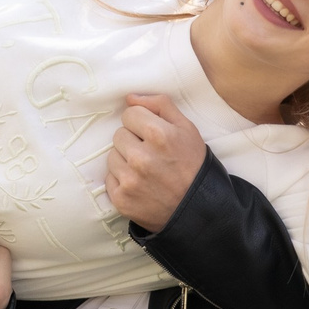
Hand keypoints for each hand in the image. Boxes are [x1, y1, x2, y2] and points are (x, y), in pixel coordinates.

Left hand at [102, 95, 205, 233]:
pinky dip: (122, 180)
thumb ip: (160, 105)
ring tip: (146, 171)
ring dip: (126, 161)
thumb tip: (129, 98)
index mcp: (159, 135)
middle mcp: (141, 158)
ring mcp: (129, 180)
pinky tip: (140, 185)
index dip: (142, 123)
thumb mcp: (187, 129)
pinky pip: (110, 178)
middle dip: (133, 142)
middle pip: (119, 134)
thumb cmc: (193, 165)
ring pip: (112, 155)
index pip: (129, 114)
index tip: (153, 136)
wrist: (198, 210)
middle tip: (152, 155)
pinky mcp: (121, 199)